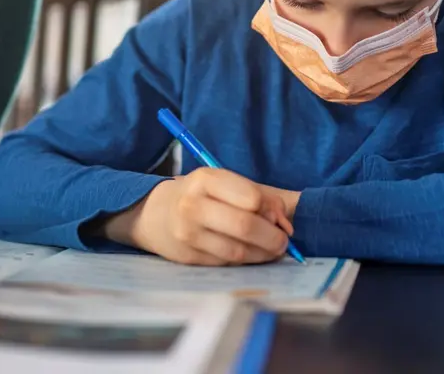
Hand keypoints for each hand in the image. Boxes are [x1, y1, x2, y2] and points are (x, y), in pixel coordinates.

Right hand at [107, 168, 293, 265]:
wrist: (157, 213)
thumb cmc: (203, 196)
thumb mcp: (227, 184)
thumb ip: (261, 197)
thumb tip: (286, 224)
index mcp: (206, 179)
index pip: (251, 198)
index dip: (272, 211)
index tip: (279, 218)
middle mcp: (193, 205)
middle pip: (245, 226)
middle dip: (272, 238)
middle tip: (282, 242)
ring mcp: (187, 233)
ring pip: (238, 251)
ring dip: (262, 254)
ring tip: (270, 250)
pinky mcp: (187, 257)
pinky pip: (227, 264)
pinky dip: (244, 262)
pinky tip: (248, 255)